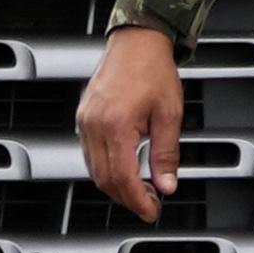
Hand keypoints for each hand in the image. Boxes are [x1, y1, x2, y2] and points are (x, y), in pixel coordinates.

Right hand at [74, 25, 186, 220]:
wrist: (136, 42)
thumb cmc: (153, 71)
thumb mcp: (169, 115)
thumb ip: (166, 154)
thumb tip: (166, 184)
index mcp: (116, 125)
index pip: (122, 177)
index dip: (137, 200)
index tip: (151, 211)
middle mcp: (94, 125)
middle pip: (104, 178)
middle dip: (126, 197)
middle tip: (149, 205)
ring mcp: (85, 121)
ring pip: (94, 168)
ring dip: (115, 185)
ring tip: (140, 189)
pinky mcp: (84, 117)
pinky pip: (90, 153)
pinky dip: (105, 168)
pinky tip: (124, 169)